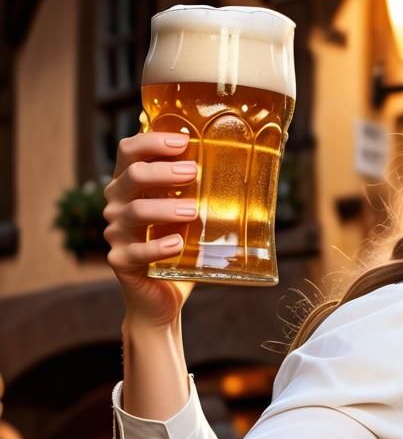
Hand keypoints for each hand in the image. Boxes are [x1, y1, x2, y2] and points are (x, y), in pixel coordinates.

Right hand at [103, 132, 198, 326]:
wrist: (163, 297)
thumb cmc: (180, 248)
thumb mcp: (192, 216)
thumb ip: (204, 193)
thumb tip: (250, 167)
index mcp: (131, 185)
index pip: (130, 151)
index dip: (152, 142)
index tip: (183, 141)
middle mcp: (118, 204)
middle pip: (132, 176)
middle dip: (164, 171)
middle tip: (193, 172)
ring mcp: (116, 233)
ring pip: (134, 211)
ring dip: (166, 208)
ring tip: (193, 211)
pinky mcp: (120, 261)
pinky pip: (136, 252)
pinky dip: (158, 247)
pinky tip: (177, 244)